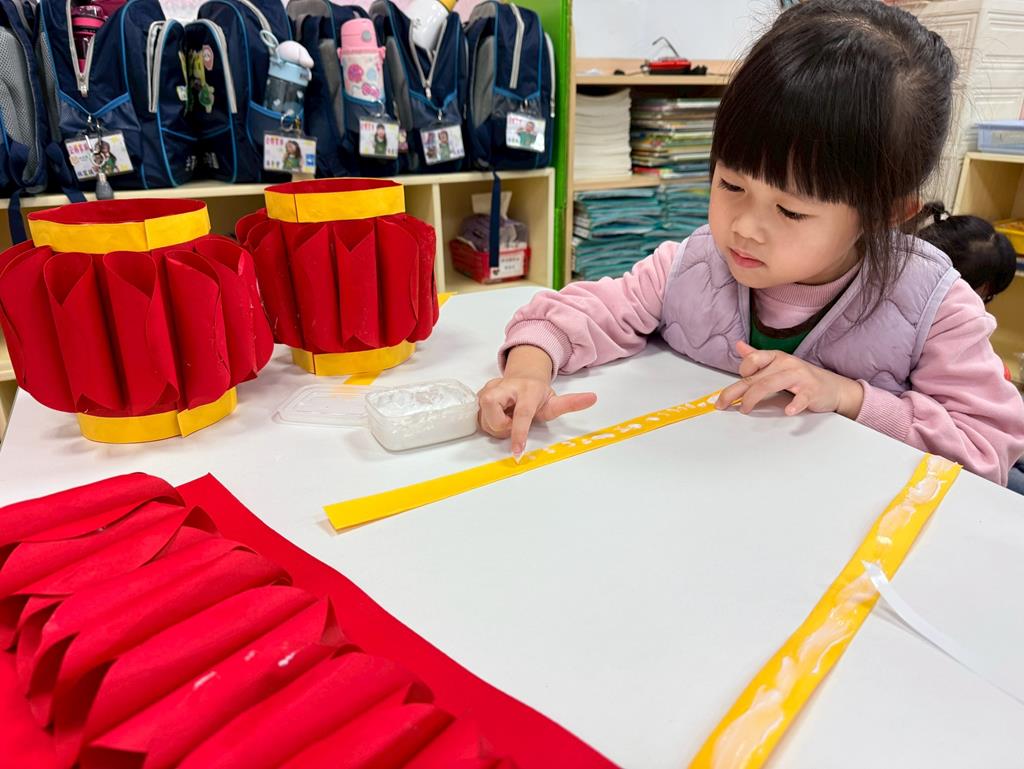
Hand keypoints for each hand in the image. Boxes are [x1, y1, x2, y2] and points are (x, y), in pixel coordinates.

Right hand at [478, 346, 596, 457]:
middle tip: (513, 424)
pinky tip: (498, 415)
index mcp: (528, 390)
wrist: (522, 377)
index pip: (522, 414)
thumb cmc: (537, 394)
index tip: (517, 452)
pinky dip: (489, 422)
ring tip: (508, 418)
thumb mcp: (555, 401)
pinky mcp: (479, 394)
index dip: (519, 433)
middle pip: (495, 415)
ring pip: (485, 420)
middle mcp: (506, 386)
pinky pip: (479, 418)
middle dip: (502, 427)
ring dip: (496, 426)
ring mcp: (490, 388)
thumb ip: (571, 403)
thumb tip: (593, 398)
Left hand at [716, 341, 863, 418]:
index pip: (752, 360)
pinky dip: (795, 405)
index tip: (732, 388)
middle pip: (756, 378)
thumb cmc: (802, 378)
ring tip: (745, 409)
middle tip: (723, 404)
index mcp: (776, 358)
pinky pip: (802, 397)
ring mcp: (800, 377)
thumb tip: (738, 346)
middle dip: (736, 392)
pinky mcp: (812, 391)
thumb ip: (757, 358)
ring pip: (770, 385)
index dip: (740, 373)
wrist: (834, 388)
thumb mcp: (778, 365)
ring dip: (753, 398)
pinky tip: (788, 411)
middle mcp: (786, 364)